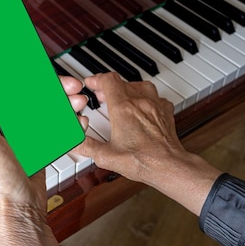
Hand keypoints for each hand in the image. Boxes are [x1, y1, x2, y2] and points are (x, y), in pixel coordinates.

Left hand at [0, 76, 86, 245]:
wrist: (20, 211)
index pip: (11, 90)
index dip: (28, 77)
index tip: (43, 71)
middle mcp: (10, 127)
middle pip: (35, 98)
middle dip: (54, 89)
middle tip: (71, 87)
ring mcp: (28, 137)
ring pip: (49, 111)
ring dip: (65, 104)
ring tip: (78, 103)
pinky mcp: (43, 148)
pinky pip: (58, 130)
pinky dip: (70, 124)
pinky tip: (78, 121)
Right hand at [75, 73, 220, 214]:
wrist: (169, 166)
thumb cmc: (142, 161)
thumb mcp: (106, 156)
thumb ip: (86, 146)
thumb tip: (75, 141)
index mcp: (123, 108)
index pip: (108, 80)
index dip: (97, 79)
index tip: (91, 83)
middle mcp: (139, 102)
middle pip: (122, 82)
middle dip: (108, 86)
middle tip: (101, 94)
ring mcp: (155, 105)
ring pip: (140, 85)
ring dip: (128, 89)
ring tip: (121, 97)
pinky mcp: (166, 112)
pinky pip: (155, 97)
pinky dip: (146, 98)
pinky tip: (143, 107)